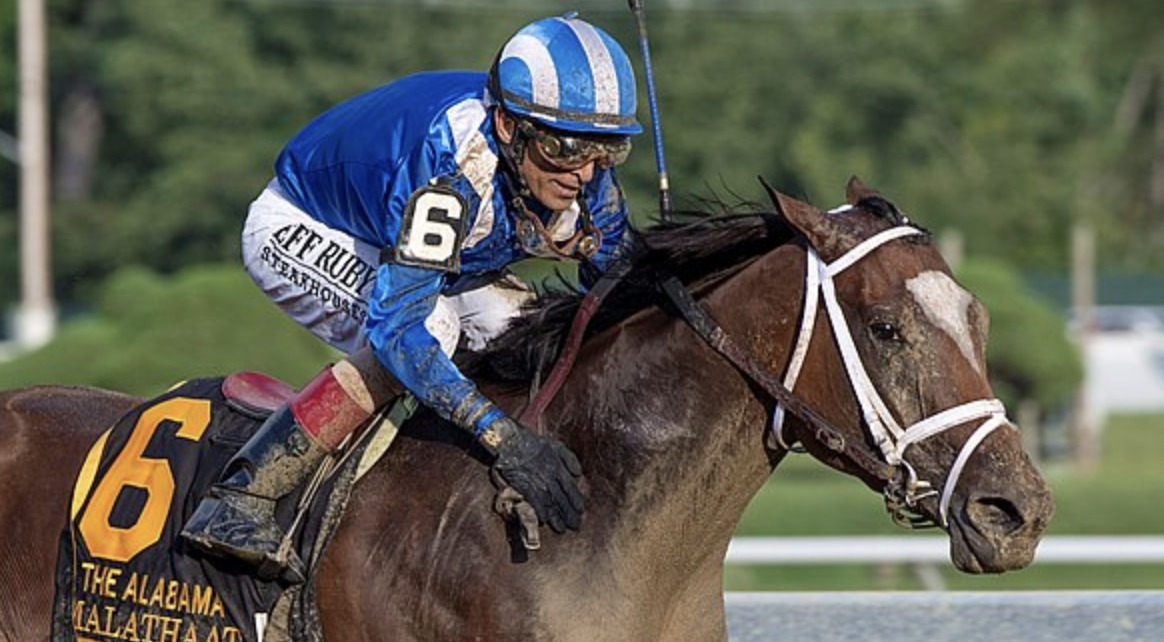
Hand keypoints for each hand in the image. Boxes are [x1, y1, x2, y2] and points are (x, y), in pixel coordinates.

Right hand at [484, 417, 583, 532]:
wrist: (511, 441)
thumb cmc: (533, 442)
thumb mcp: (556, 446)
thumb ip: (570, 459)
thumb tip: (578, 474)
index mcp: (558, 467)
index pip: (570, 488)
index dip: (576, 501)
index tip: (581, 511)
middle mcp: (549, 477)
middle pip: (562, 499)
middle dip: (569, 514)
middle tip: (575, 526)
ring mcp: (537, 483)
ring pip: (550, 503)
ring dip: (556, 517)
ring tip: (562, 529)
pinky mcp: (524, 486)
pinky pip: (534, 502)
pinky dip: (540, 512)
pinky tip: (544, 521)